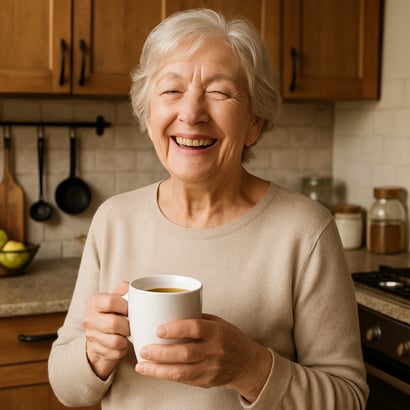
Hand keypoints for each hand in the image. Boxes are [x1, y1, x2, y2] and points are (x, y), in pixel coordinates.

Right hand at [83, 281, 129, 379]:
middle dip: (128, 325)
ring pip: (115, 341)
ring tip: (128, 333)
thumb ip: (122, 290)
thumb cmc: (112, 312)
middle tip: (133, 324)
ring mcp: (91, 336)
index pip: (110, 302)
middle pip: (113, 324)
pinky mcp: (96, 351)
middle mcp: (89, 319)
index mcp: (95, 302)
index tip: (131, 309)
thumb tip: (128, 286)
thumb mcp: (116, 298)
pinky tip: (123, 342)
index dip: (125, 306)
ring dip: (126, 338)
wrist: (100, 332)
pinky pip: (116, 352)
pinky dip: (123, 349)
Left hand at [135, 314, 271, 402]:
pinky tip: (154, 372)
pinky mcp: (207, 382)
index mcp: (217, 331)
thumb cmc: (229, 337)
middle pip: (185, 353)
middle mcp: (215, 350)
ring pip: (182, 372)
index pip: (196, 328)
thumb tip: (166, 311)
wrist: (248, 363)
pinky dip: (167, 376)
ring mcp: (211, 368)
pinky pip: (184, 381)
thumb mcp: (217, 322)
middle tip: (143, 350)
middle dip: (161, 353)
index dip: (176, 329)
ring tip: (142, 365)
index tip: (158, 330)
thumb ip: (195, 319)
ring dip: (159, 369)